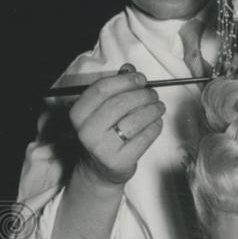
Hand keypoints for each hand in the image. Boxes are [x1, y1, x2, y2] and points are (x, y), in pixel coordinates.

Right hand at [69, 65, 165, 185]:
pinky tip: (156, 122)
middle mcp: (87, 132)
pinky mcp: (120, 161)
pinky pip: (144, 138)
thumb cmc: (103, 134)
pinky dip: (155, 127)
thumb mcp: (101, 110)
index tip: (141, 78)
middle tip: (153, 94)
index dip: (125, 81)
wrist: (100, 169)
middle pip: (120, 103)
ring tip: (159, 107)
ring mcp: (103, 148)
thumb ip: (114, 87)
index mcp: (78, 114)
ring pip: (135, 121)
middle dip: (142, 95)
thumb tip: (130, 69)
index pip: (102, 89)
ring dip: (152, 110)